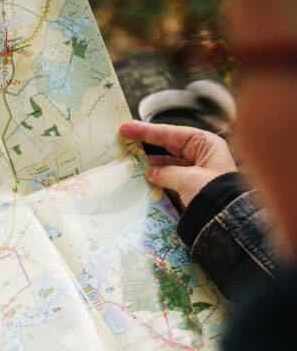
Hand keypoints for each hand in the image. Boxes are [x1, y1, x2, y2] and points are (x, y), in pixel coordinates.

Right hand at [119, 121, 237, 207]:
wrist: (226, 221)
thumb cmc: (214, 194)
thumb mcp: (188, 179)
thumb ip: (166, 173)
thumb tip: (150, 172)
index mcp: (206, 145)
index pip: (171, 133)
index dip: (146, 131)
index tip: (126, 128)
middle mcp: (200, 156)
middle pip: (167, 147)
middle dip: (147, 147)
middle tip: (124, 145)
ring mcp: (194, 173)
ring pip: (166, 165)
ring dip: (149, 166)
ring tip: (129, 164)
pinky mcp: (188, 189)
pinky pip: (167, 181)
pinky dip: (154, 180)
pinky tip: (140, 180)